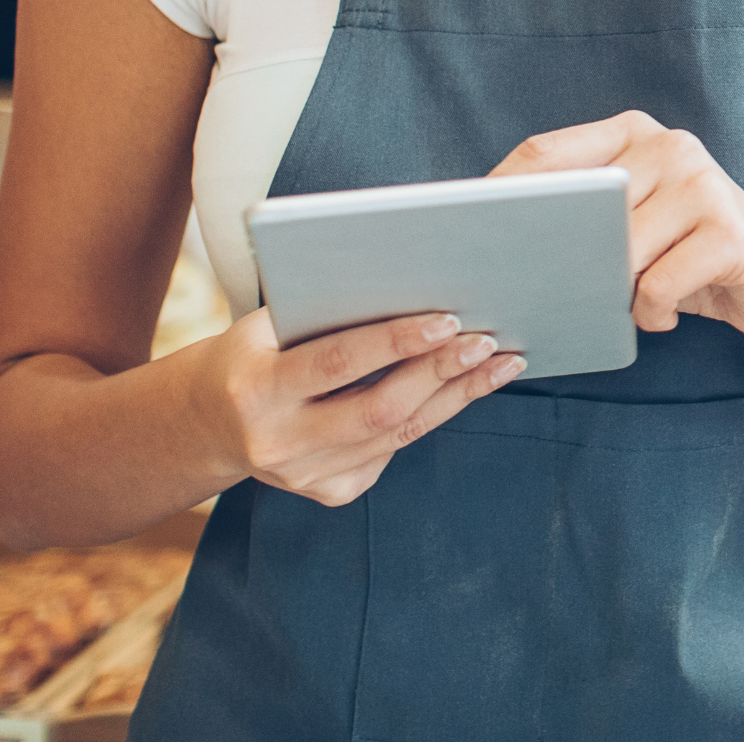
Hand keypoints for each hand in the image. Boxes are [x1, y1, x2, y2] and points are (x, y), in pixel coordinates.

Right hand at [192, 308, 524, 507]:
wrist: (209, 422)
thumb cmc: (254, 350)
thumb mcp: (268, 325)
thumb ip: (325, 313)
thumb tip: (415, 284)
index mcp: (256, 389)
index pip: (336, 362)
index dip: (394, 341)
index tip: (447, 318)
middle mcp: (279, 443)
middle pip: (378, 409)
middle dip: (439, 372)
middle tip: (486, 339)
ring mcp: (305, 477)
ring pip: (398, 434)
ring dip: (455, 394)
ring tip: (499, 360)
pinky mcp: (330, 493)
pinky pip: (394, 450)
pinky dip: (434, 413)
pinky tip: (468, 386)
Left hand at [491, 110, 743, 345]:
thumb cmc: (692, 258)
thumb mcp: (635, 225)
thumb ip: (585, 214)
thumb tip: (499, 242)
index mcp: (634, 133)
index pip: (546, 152)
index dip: (499, 193)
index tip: (462, 232)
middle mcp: (668, 144)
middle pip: (576, 204)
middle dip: (550, 253)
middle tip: (532, 291)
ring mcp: (702, 182)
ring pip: (618, 251)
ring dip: (613, 292)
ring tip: (632, 301)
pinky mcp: (730, 231)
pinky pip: (658, 285)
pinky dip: (653, 312)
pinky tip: (669, 311)